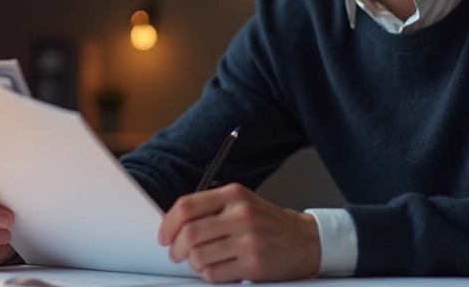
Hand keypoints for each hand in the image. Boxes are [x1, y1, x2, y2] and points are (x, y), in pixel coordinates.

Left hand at [158, 183, 319, 282]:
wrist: (304, 241)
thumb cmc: (267, 223)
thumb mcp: (242, 203)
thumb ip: (211, 208)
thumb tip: (173, 224)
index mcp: (234, 195)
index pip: (187, 206)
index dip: (168, 224)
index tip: (164, 236)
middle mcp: (241, 215)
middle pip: (189, 233)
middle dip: (176, 248)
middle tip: (176, 254)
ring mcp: (248, 240)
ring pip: (199, 257)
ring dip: (193, 264)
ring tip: (200, 262)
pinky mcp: (253, 264)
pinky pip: (214, 274)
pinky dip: (209, 274)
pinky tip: (218, 268)